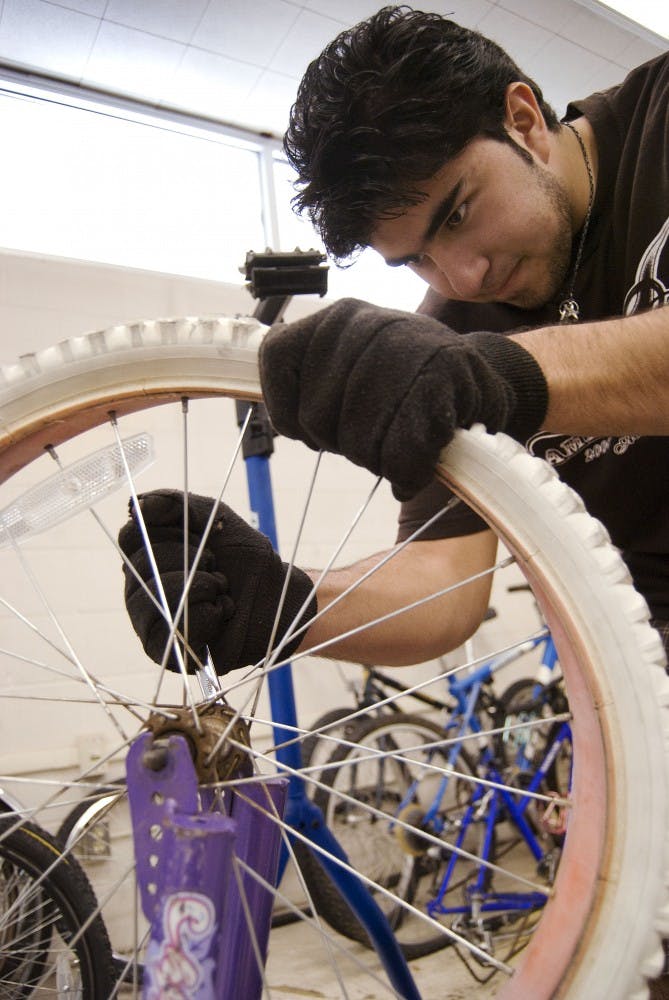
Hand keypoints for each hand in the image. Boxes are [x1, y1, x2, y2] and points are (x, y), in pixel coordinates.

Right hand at [118, 489, 315, 673]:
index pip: (130, 537)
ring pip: (151, 600)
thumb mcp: (214, 517)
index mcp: (145, 556)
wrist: (278, 596)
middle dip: (190, 559)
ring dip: (197, 586)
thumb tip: (135, 506)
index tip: (202, 536)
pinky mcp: (170, 653)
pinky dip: (205, 616)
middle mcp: (141, 589)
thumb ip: (175, 504)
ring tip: (220, 586)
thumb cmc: (243, 558)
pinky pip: (170, 633)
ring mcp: (152, 623)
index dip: (170, 532)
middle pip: (140, 566)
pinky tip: (221, 612)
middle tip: (216, 564)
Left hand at [259, 298, 546, 498]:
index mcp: (332, 320)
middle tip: (375, 436)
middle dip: (343, 443)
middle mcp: (365, 321)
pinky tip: (421, 462)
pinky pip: (404, 451)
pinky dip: (409, 470)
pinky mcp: (448, 377)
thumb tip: (263, 405)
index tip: (317, 428)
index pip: (276, 358)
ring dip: (379, 459)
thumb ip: (302, 383)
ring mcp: (408, 345)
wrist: (478, 382)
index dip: (290, 412)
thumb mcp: (346, 372)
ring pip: (359, 441)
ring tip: (401, 442)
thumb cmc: (402, 388)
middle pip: (316, 418)